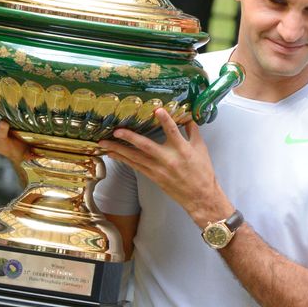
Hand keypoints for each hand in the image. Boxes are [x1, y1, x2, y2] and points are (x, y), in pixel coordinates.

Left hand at [99, 108, 233, 227]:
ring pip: (136, 158)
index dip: (165, 121)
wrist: (200, 196)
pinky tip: (113, 154)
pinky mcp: (153, 177)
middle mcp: (168, 159)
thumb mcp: (201, 149)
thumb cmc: (202, 172)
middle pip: (146, 146)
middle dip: (130, 138)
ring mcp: (159, 169)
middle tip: (116, 131)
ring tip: (104, 143)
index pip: (173, 132)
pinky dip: (124, 160)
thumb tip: (188, 117)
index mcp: (182, 150)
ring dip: (119, 150)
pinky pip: (136, 167)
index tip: (157, 110)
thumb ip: (193, 131)